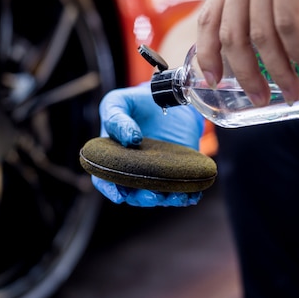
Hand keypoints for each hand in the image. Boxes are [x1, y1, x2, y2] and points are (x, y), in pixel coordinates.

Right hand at [92, 83, 204, 206]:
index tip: (119, 195)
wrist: (167, 98)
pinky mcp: (178, 170)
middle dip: (143, 198)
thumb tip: (130, 139)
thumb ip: (117, 119)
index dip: (110, 190)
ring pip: (159, 194)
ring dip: (167, 199)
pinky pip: (182, 188)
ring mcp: (157, 173)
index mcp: (112, 157)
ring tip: (176, 195)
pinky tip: (193, 194)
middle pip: (134, 193)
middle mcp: (134, 170)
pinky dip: (188, 194)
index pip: (105, 179)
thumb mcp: (118, 103)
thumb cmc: (137, 103)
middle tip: (152, 195)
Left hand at [196, 0, 298, 106]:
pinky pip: (286, 22)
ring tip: (291, 90)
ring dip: (277, 69)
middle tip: (261, 99)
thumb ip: (268, 19)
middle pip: (231, 34)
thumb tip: (265, 63)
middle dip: (245, 75)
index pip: (207, 19)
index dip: (207, 55)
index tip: (215, 82)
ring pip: (260, 34)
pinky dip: (295, 50)